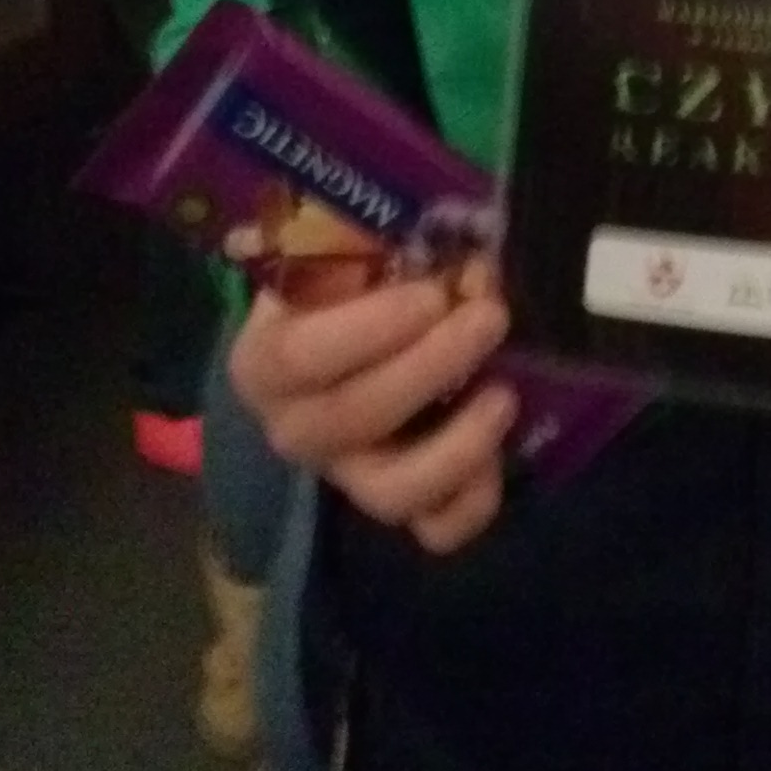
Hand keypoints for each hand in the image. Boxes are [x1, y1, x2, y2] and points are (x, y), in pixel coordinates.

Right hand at [229, 276, 515, 552]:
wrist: (343, 333)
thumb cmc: (343, 283)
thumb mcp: (340, 248)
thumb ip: (374, 242)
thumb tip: (447, 248)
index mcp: (266, 362)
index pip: (301, 357)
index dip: (370, 329)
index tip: (432, 294)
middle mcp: (296, 428)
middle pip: (355, 417)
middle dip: (432, 365)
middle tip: (490, 315)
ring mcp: (348, 474)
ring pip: (392, 493)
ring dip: (457, 445)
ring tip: (504, 393)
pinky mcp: (399, 501)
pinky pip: (436, 529)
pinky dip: (474, 499)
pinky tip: (500, 446)